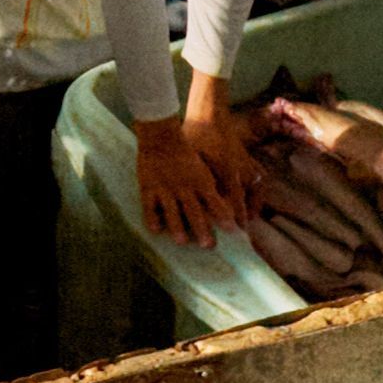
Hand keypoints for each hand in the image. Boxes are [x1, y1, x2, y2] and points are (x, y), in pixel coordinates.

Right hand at [135, 115, 246, 248]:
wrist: (160, 136)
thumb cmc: (185, 148)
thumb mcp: (203, 164)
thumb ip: (213, 182)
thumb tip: (229, 196)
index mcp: (200, 180)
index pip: (215, 202)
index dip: (224, 217)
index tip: (233, 231)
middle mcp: (184, 187)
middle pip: (195, 212)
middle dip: (203, 230)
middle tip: (209, 246)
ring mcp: (165, 189)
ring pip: (173, 213)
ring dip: (178, 229)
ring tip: (182, 242)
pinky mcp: (149, 188)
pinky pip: (150, 208)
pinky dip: (153, 220)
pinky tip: (155, 231)